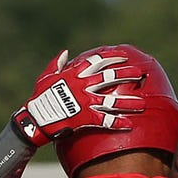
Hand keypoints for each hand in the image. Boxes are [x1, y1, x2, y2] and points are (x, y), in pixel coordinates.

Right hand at [12, 49, 145, 146]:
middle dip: (127, 74)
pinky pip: (106, 120)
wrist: (35, 119)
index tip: (124, 57)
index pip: (98, 61)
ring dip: (129, 102)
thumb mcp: (46, 76)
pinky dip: (118, 122)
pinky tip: (129, 125)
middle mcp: (83, 85)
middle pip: (110, 77)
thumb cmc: (38, 98)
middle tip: (140, 74)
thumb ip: (57, 63)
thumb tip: (65, 53)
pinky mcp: (86, 118)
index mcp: (75, 74)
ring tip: (143, 103)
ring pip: (113, 100)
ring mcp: (86, 102)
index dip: (112, 58)